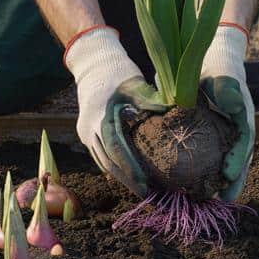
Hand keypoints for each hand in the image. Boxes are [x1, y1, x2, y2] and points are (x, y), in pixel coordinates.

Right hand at [65, 27, 164, 196]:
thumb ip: (150, 101)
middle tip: (147, 195)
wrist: (93, 63)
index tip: (145, 185)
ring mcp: (85, 133)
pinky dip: (114, 167)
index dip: (130, 170)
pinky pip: (99, 156)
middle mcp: (89, 130)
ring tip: (140, 189)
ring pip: (102, 162)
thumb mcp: (134, 85)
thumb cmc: (117, 72)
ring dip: (120, 177)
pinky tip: (128, 176)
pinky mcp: (86, 133)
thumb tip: (173, 113)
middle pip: (108, 163)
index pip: (115, 151)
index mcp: (100, 119)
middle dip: (126, 180)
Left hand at [199, 24, 253, 200]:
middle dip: (235, 178)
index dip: (238, 159)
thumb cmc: (216, 67)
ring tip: (218, 200)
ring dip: (225, 179)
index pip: (244, 139)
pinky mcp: (218, 135)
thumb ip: (227, 88)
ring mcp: (230, 132)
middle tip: (226, 199)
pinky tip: (202, 185)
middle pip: (241, 156)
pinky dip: (213, 170)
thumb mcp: (221, 73)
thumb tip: (233, 105)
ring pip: (231, 159)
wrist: (212, 60)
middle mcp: (240, 125)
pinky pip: (218, 155)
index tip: (228, 175)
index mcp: (243, 112)